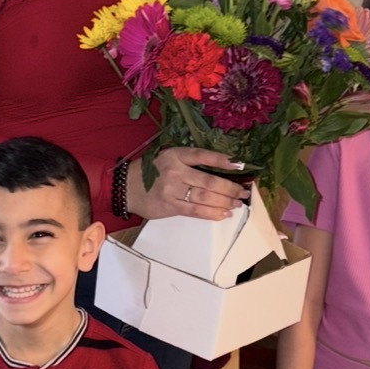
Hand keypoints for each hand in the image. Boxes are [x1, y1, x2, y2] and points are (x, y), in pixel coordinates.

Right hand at [126, 147, 251, 221]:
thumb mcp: (169, 158)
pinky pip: (195, 211)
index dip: (223, 160)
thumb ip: (190, 163)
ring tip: (237, 204)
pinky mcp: (170, 206)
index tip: (240, 165)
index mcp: (176, 155)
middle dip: (230, 188)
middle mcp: (175, 171)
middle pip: (209, 180)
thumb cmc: (151, 172)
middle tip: (243, 192)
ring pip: (205, 197)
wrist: (126, 188)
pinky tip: (223, 214)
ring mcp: (172, 190)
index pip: (203, 156)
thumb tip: (221, 171)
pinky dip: (212, 213)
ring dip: (224, 202)